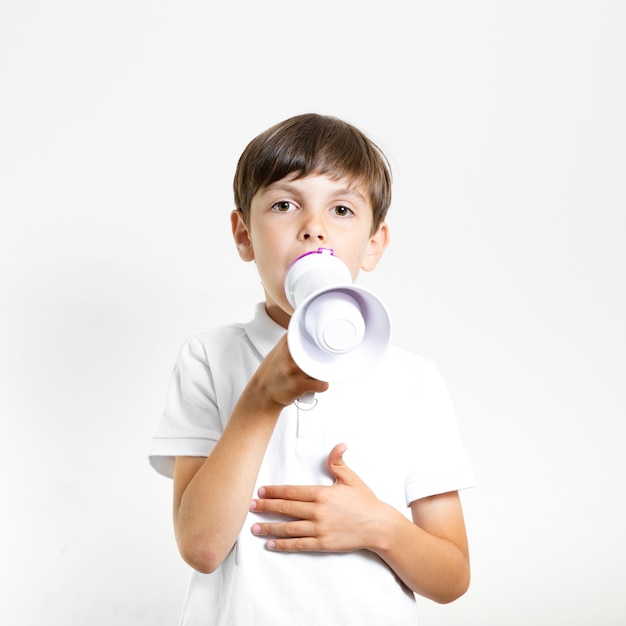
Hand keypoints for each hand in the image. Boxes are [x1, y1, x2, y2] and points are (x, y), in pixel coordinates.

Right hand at [245, 334, 328, 409]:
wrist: (261, 393)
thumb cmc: (272, 373)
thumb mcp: (280, 350)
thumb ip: (295, 343)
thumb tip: (315, 339)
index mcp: (287, 341)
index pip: (314, 336)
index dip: (320, 344)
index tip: (321, 348)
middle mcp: (290, 353)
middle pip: (321, 353)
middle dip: (320, 361)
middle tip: (314, 366)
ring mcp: (294, 368)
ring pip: (322, 368)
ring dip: (320, 374)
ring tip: (309, 376)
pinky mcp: (298, 384)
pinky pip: (322, 384)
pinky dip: (321, 386)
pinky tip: (311, 386)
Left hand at [250, 444, 385, 552]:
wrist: (378, 525)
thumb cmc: (364, 501)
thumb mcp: (351, 478)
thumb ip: (339, 462)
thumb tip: (339, 445)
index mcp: (321, 493)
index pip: (291, 491)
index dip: (274, 491)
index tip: (260, 491)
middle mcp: (317, 511)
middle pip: (285, 508)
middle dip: (265, 507)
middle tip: (250, 506)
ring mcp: (319, 528)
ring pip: (288, 528)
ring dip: (269, 527)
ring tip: (254, 527)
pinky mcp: (323, 543)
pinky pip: (298, 544)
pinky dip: (283, 544)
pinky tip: (271, 544)